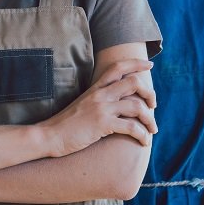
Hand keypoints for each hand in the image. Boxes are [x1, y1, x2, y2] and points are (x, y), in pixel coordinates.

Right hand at [40, 58, 156, 156]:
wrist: (50, 135)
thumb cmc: (67, 123)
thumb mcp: (84, 104)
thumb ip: (100, 98)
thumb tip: (119, 100)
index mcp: (96, 88)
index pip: (119, 67)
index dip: (137, 63)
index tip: (149, 65)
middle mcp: (100, 94)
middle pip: (134, 82)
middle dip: (149, 93)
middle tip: (153, 105)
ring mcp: (101, 108)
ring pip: (136, 106)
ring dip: (149, 119)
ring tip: (152, 129)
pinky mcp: (102, 124)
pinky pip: (131, 127)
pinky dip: (142, 134)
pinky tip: (144, 141)